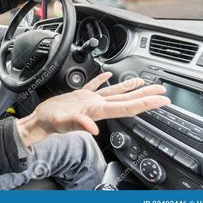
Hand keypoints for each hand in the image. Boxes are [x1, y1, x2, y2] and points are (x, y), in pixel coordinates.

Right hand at [16, 72, 169, 146]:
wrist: (39, 121)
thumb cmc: (49, 123)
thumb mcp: (62, 123)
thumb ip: (79, 124)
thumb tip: (93, 128)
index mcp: (97, 111)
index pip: (127, 106)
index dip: (147, 103)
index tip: (162, 100)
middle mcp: (97, 106)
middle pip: (127, 100)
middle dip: (146, 96)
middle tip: (162, 92)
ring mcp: (89, 101)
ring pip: (114, 93)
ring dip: (130, 88)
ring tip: (143, 83)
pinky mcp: (79, 97)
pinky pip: (95, 86)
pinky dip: (103, 80)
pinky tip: (107, 74)